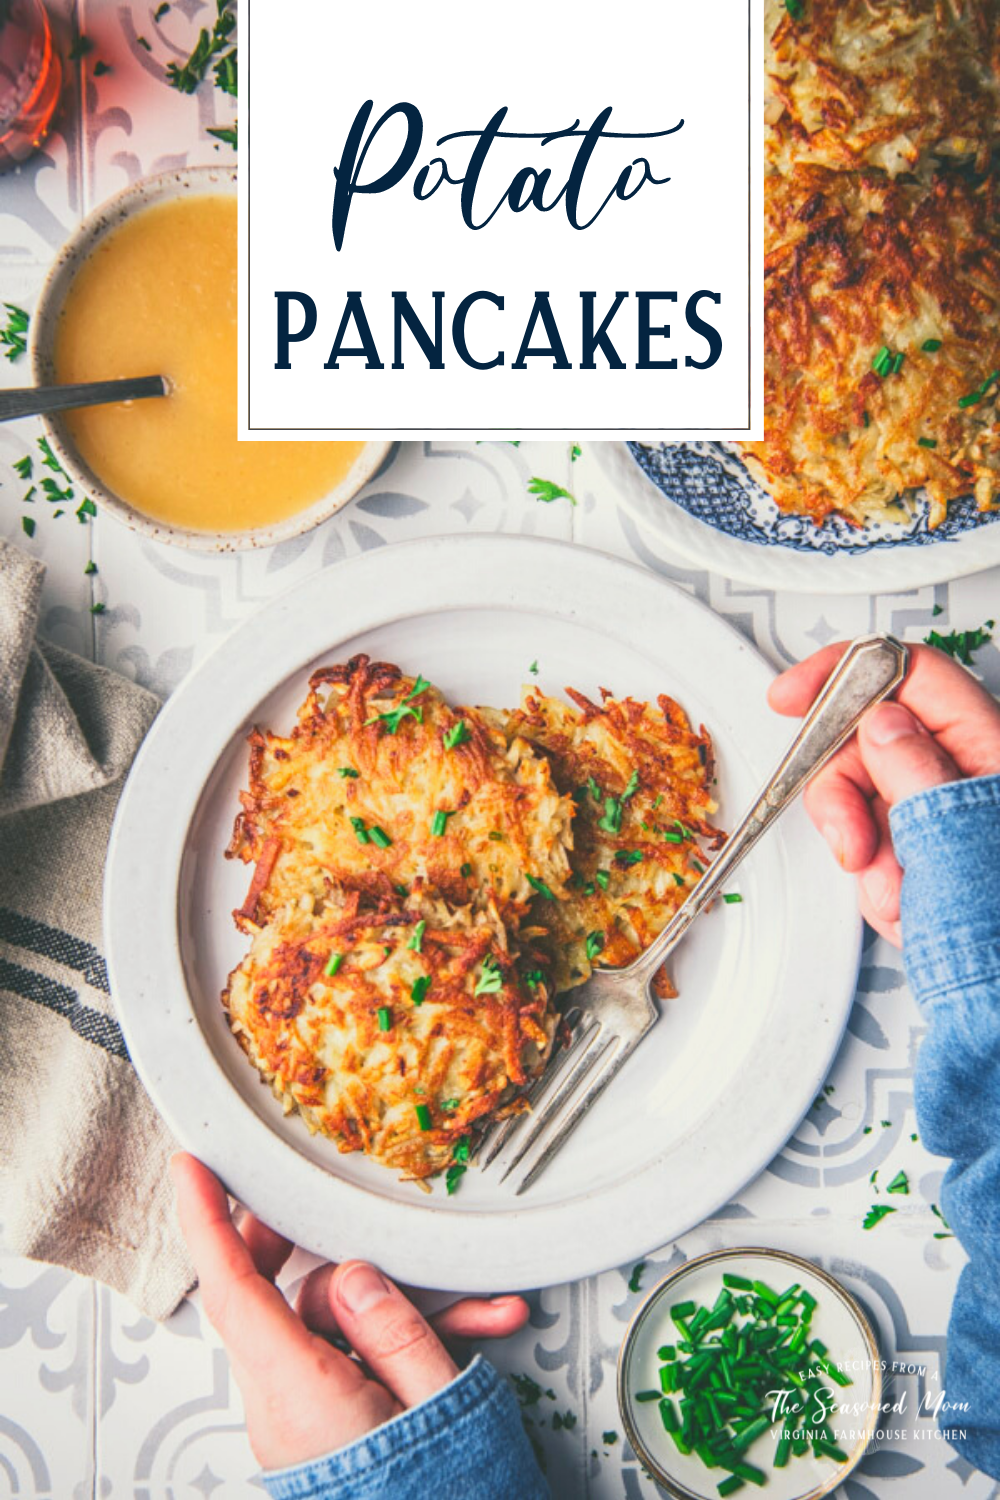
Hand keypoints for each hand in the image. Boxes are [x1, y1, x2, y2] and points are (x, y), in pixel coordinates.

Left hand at [171, 1153, 528, 1470]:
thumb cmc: (446, 1492)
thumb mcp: (436, 1396)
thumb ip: (394, 1325)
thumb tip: (356, 1276)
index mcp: (301, 1395)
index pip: (233, 1291)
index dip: (207, 1222)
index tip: (190, 1170)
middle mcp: (286, 1409)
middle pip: (272, 1300)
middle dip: (303, 1248)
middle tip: (323, 1208)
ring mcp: (302, 1423)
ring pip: (330, 1329)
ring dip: (399, 1310)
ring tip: (478, 1309)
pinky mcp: (325, 1431)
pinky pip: (350, 1364)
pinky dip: (403, 1347)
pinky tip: (472, 1333)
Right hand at [769, 642, 999, 945]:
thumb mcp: (955, 843)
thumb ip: (914, 769)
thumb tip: (880, 723)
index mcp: (990, 748)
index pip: (910, 674)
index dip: (844, 674)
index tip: (792, 695)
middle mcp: (969, 776)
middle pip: (873, 740)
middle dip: (844, 794)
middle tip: (850, 841)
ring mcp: (947, 819)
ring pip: (867, 798)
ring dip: (862, 848)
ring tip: (896, 891)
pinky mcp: (929, 857)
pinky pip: (876, 845)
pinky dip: (874, 876)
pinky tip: (902, 903)